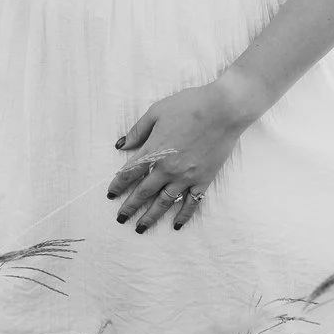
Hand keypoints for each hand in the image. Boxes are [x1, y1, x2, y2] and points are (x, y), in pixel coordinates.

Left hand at [107, 75, 257, 233]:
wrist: (223, 110)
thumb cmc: (189, 105)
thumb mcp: (157, 111)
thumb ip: (138, 130)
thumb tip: (122, 144)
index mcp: (154, 150)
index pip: (129, 172)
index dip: (118, 185)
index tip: (110, 194)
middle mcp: (167, 168)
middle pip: (143, 192)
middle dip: (130, 207)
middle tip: (120, 218)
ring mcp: (186, 177)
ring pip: (164, 202)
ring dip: (151, 216)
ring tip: (141, 228)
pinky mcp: (204, 180)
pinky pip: (191, 203)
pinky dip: (183, 215)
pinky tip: (176, 225)